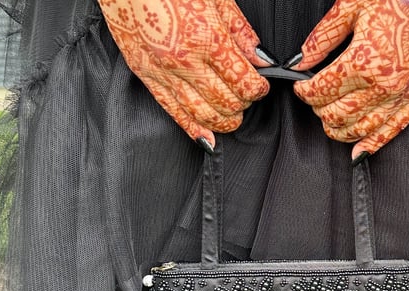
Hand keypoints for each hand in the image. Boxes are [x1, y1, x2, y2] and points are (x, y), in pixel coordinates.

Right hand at [99, 0, 272, 147]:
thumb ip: (241, 33)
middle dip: (243, 104)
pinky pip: (173, 113)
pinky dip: (193, 130)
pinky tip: (208, 139)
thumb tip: (262, 59)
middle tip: (246, 95)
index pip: (243, 83)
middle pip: (226, 103)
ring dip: (224, 121)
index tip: (261, 84)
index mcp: (207, 40)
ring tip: (233, 113)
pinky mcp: (146, 77)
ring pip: (202, 115)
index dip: (258, 88)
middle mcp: (185, 62)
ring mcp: (163, 73)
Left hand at [291, 0, 408, 159]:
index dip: (303, 92)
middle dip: (319, 110)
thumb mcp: (353, 6)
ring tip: (329, 121)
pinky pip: (393, 130)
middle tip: (315, 99)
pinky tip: (358, 152)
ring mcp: (401, 96)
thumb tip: (300, 60)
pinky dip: (373, 144)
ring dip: (339, 130)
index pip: (321, 91)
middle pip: (337, 115)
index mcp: (362, 62)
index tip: (300, 86)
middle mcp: (381, 86)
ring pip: (360, 129)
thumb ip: (323, 37)